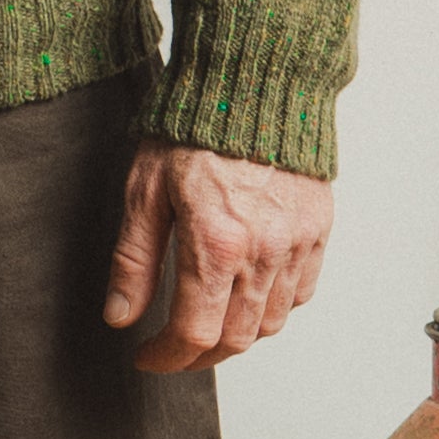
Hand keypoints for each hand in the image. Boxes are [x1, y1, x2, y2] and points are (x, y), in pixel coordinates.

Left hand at [102, 136, 332, 372]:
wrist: (250, 81)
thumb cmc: (190, 127)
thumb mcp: (145, 190)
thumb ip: (133, 260)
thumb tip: (120, 317)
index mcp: (216, 243)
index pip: (194, 334)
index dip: (166, 357)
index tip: (146, 356)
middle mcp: (264, 252)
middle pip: (235, 338)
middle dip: (199, 355)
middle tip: (173, 349)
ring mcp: (297, 243)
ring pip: (272, 323)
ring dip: (237, 335)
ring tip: (208, 322)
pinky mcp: (318, 230)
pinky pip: (301, 292)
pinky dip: (275, 306)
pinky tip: (248, 293)